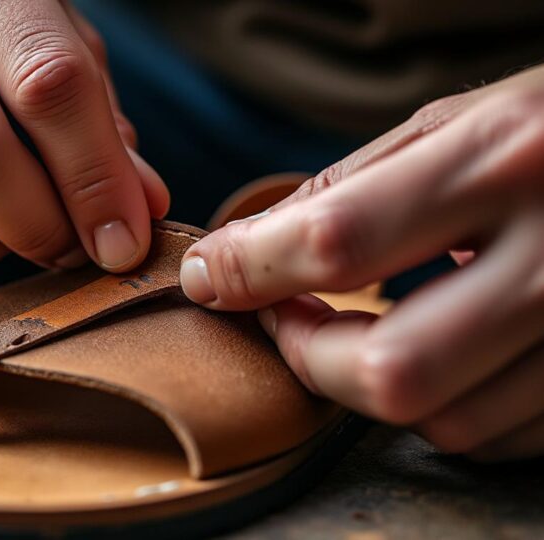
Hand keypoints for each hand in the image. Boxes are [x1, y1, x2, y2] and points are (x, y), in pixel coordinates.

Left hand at [180, 66, 543, 460]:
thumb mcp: (462, 121)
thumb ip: (352, 186)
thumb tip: (248, 249)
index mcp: (510, 162)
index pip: (339, 238)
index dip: (252, 268)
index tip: (212, 275)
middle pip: (390, 369)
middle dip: (308, 356)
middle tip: (287, 318)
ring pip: (443, 420)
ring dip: (371, 384)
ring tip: (362, 327)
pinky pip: (498, 436)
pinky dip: (440, 406)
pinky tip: (434, 351)